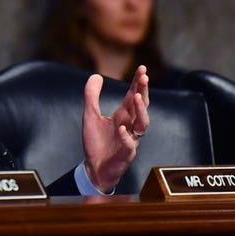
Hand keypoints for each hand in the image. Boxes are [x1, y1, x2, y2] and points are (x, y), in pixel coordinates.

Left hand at [82, 65, 149, 192]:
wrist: (93, 167)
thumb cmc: (96, 141)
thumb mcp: (90, 115)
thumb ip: (91, 96)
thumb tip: (96, 75)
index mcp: (123, 115)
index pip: (133, 95)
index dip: (138, 82)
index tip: (142, 69)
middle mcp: (130, 125)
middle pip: (142, 106)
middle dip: (143, 91)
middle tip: (144, 77)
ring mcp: (130, 139)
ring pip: (142, 124)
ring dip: (140, 111)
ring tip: (136, 97)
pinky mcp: (125, 154)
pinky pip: (129, 145)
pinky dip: (125, 136)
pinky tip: (120, 128)